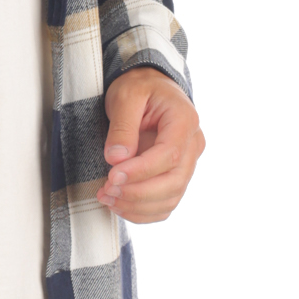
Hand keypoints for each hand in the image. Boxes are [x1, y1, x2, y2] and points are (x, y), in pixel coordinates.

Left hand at [96, 66, 203, 222]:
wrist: (149, 87)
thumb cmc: (140, 87)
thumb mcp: (126, 96)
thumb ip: (122, 127)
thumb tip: (117, 159)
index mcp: (184, 120)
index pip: (169, 155)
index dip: (141, 171)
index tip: (113, 176)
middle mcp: (192, 144)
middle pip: (174, 182)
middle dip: (137, 193)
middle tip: (106, 190)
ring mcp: (188, 162)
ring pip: (171, 197)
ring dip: (137, 206)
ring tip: (107, 197)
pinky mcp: (176, 175)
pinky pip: (165, 203)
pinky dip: (143, 212)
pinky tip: (119, 205)